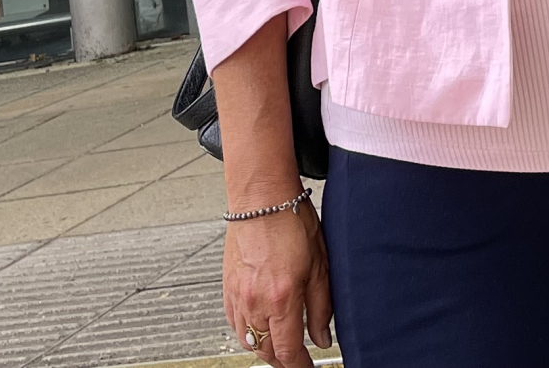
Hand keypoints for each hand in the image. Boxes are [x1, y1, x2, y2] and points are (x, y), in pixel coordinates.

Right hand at [222, 201, 330, 367]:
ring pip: (247, 340)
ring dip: (264, 348)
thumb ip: (321, 306)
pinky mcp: (227, 287)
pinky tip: (258, 326)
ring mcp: (238, 295)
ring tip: (278, 345)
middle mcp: (255, 301)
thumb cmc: (291, 220)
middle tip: (296, 358)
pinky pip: (233, 322)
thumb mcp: (320, 264)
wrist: (261, 197)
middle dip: (282, 361)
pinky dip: (246, 332)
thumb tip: (322, 336)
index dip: (300, 366)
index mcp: (282, 298)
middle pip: (265, 351)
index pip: (288, 351)